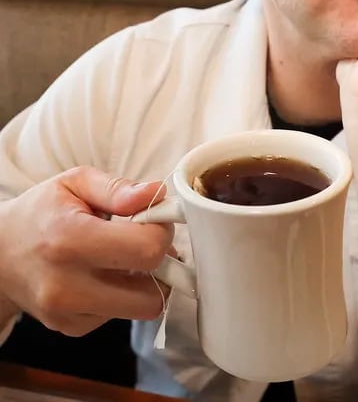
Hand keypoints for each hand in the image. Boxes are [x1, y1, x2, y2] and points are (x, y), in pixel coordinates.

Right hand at [0, 167, 172, 336]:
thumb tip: (157, 192)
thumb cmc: (41, 212)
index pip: (146, 249)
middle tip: (147, 241)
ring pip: (142, 309)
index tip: (155, 219)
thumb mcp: (75, 183)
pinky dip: (125, 294)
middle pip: (152, 294)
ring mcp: (67, 313)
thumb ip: (119, 188)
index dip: (163, 231)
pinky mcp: (71, 328)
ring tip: (128, 256)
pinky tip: (108, 273)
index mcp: (70, 241)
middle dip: (162, 264)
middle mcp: (66, 285)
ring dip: (147, 282)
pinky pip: (121, 316)